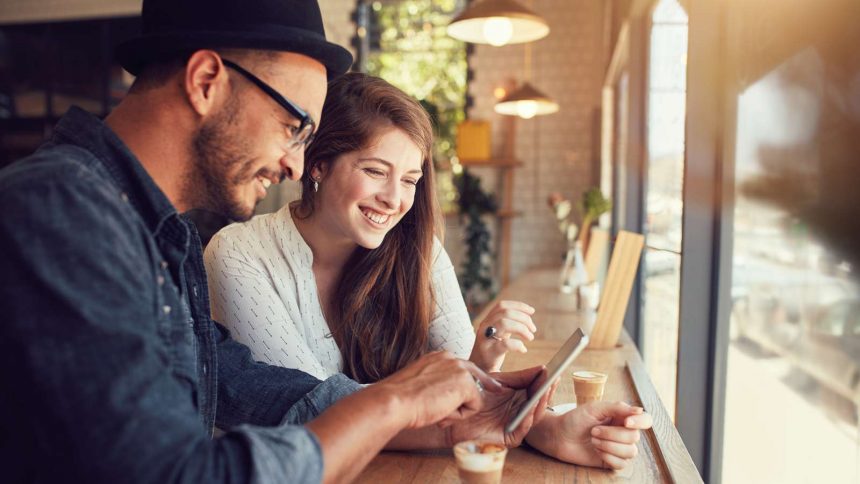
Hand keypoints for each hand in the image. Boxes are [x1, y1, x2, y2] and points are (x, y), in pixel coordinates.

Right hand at [378, 351, 503, 429]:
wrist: (395, 401)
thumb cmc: (400, 398)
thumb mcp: (419, 383)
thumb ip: (435, 382)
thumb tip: (444, 394)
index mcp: (439, 357)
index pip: (463, 368)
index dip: (473, 381)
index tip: (491, 385)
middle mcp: (451, 358)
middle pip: (476, 377)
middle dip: (479, 392)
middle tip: (496, 393)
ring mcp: (459, 369)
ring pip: (472, 395)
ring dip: (457, 409)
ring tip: (436, 409)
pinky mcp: (466, 384)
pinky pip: (473, 406)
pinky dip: (459, 415)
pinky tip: (441, 411)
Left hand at [447, 365, 557, 447]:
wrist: (454, 413)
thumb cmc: (474, 396)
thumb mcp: (499, 381)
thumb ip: (519, 376)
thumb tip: (542, 368)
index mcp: (519, 398)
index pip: (536, 390)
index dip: (545, 381)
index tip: (553, 371)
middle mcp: (520, 412)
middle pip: (539, 402)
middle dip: (547, 391)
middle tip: (554, 379)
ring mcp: (516, 425)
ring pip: (534, 415)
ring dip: (540, 403)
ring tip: (545, 391)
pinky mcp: (510, 438)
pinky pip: (522, 429)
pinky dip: (528, 418)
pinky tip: (531, 409)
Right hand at [470, 300, 536, 371]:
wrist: (478, 370)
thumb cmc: (492, 351)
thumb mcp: (499, 334)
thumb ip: (509, 324)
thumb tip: (528, 314)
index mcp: (488, 320)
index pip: (502, 306)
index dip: (518, 305)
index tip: (532, 311)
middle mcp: (485, 327)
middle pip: (505, 312)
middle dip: (524, 318)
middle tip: (533, 329)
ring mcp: (485, 339)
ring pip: (504, 323)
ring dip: (522, 328)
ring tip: (530, 337)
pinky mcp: (488, 352)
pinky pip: (505, 344)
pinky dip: (518, 345)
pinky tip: (523, 350)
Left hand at [526, 401, 652, 469]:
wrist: (559, 436)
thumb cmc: (575, 420)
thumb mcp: (594, 408)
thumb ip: (617, 407)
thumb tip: (639, 410)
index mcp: (622, 417)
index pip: (645, 420)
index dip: (640, 422)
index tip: (626, 422)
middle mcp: (623, 433)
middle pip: (635, 437)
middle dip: (612, 434)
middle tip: (593, 431)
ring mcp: (619, 448)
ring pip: (630, 452)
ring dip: (609, 446)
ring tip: (593, 440)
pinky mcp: (612, 461)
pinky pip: (622, 463)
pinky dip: (608, 457)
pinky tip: (597, 451)